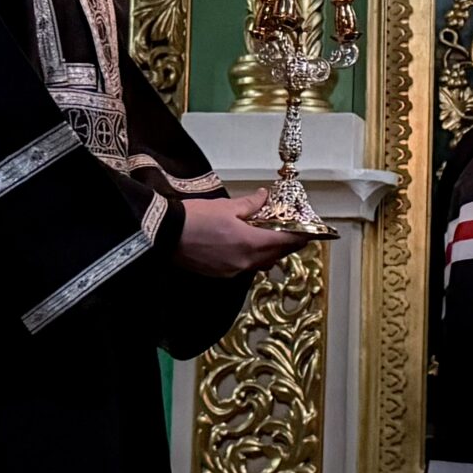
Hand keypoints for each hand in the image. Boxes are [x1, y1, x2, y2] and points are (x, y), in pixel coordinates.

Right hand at [175, 191, 306, 275]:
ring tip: (271, 237)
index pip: (285, 242)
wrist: (163, 235)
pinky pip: (246, 267)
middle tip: (293, 232)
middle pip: (276, 255)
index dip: (300, 236)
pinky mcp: (221, 274)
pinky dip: (253, 257)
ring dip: (270, 252)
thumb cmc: (194, 218)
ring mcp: (233, 271)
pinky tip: (249, 245)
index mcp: (250, 244)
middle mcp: (245, 262)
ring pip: (262, 263)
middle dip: (287, 244)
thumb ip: (250, 204)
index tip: (309, 231)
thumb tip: (263, 198)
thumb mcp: (226, 206)